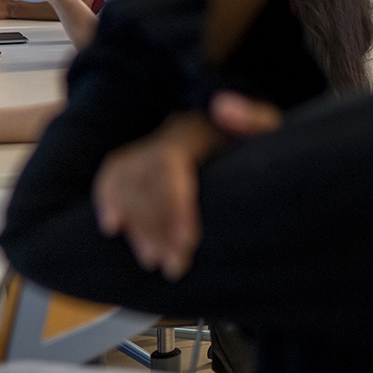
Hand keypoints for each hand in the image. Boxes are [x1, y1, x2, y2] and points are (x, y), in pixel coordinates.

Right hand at [91, 92, 281, 278]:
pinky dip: (106, 199)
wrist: (248, 136)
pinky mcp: (142, 159)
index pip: (169, 164)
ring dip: (137, 227)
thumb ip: (251, 118)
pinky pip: (112, 175)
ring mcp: (152, 144)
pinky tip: (112, 227)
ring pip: (127, 185)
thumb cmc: (260, 139)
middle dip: (156, 227)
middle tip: (174, 265)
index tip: (189, 240)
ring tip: (155, 262)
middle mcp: (168, 134)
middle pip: (146, 181)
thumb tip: (222, 106)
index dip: (174, 204)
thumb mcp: (266, 127)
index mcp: (196, 128)